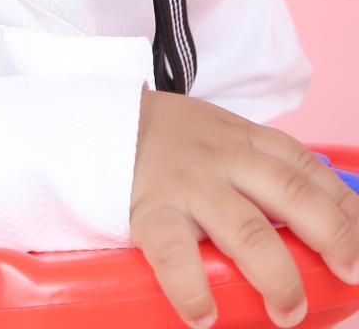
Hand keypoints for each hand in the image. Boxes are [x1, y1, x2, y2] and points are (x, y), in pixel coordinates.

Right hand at [130, 87, 358, 328]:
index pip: (309, 170)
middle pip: (291, 194)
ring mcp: (188, 184)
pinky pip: (174, 253)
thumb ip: (263, 170)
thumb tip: (325, 222)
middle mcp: (224, 158)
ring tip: (288, 310)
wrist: (100, 123)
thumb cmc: (172, 143)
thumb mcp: (222, 137)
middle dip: (332, 236)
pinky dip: (192, 288)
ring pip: (244, 228)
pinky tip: (205, 317)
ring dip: (276, 273)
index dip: (347, 208)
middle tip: (352, 273)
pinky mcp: (150, 211)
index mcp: (246, 140)